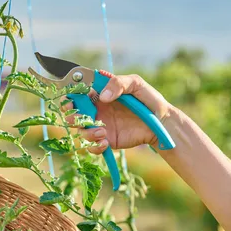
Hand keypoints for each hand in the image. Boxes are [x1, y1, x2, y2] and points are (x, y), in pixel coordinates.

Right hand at [61, 74, 176, 153]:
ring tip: (102, 133)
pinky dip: (95, 146)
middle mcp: (96, 111)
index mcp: (99, 95)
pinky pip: (93, 147)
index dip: (69, 99)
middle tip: (78, 120)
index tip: (70, 103)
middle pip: (73, 115)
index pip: (77, 96)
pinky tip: (105, 143)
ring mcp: (100, 126)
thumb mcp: (135, 83)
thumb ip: (118, 84)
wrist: (160, 122)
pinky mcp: (106, 141)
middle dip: (71, 118)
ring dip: (87, 133)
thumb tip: (102, 97)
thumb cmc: (148, 99)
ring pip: (81, 132)